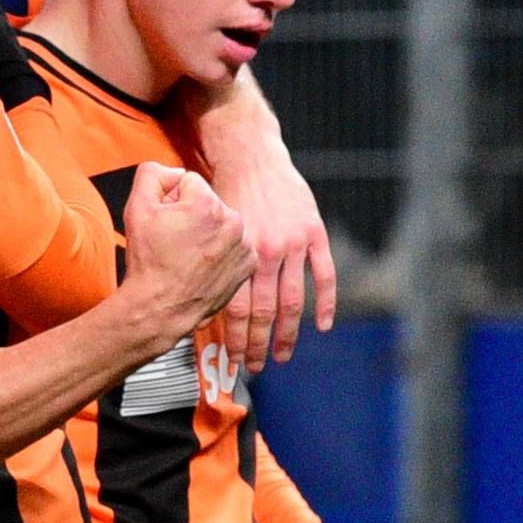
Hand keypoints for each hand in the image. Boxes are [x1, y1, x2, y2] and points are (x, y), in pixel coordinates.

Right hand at [121, 162, 251, 343]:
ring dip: (207, 233)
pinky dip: (220, 252)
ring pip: (221, 223)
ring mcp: (244, 244)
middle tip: (174, 241)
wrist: (161, 306)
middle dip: (191, 216)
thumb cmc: (148, 261)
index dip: (171, 200)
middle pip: (208, 202)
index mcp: (207, 203)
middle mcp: (232, 220)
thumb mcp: (135, 207)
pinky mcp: (248, 264)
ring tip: (187, 255)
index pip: (188, 182)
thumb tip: (173, 172)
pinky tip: (202, 264)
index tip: (165, 222)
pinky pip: (233, 245)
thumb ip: (152, 174)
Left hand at [201, 127, 335, 369]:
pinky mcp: (313, 233)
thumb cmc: (221, 192)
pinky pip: (324, 274)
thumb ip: (209, 259)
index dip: (236, 337)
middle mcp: (266, 252)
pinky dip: (324, 302)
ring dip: (289, 333)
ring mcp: (293, 244)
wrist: (250, 155)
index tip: (234, 359)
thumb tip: (197, 298)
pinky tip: (321, 325)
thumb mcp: (206, 225)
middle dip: (260, 344)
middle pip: (266, 311)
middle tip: (256, 367)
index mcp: (237, 253)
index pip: (238, 307)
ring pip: (294, 299)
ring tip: (283, 355)